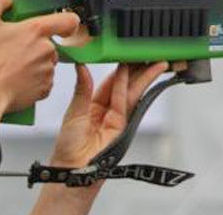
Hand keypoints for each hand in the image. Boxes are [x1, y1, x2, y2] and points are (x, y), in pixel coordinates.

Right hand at [0, 0, 79, 124]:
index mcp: (35, 31)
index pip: (69, 20)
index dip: (66, 21)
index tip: (61, 25)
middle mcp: (46, 51)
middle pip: (50, 43)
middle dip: (34, 45)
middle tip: (14, 49)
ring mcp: (47, 71)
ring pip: (45, 62)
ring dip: (32, 63)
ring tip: (11, 65)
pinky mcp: (44, 89)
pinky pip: (42, 81)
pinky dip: (31, 80)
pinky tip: (15, 78)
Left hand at [49, 62, 168, 167]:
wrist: (72, 167)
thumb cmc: (69, 145)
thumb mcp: (74, 110)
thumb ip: (82, 89)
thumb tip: (81, 67)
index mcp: (93, 105)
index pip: (109, 83)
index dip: (119, 70)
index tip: (124, 55)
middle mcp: (107, 111)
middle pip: (126, 86)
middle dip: (137, 71)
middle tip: (146, 55)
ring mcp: (117, 118)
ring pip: (131, 92)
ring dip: (142, 77)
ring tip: (153, 62)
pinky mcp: (122, 126)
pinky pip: (125, 102)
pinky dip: (128, 87)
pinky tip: (132, 74)